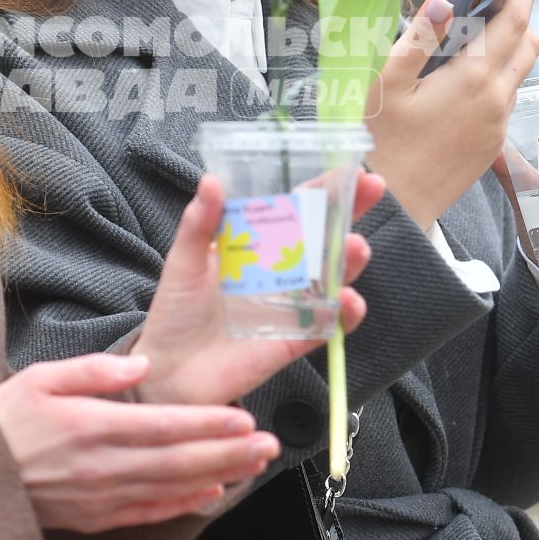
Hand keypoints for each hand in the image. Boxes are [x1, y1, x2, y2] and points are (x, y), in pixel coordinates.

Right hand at [0, 352, 277, 532]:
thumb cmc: (1, 422)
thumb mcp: (39, 378)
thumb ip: (93, 370)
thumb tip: (140, 364)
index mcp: (88, 425)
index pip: (163, 425)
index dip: (208, 423)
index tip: (244, 417)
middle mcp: (101, 466)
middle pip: (178, 461)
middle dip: (229, 453)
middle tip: (270, 444)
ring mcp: (99, 498)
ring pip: (171, 488)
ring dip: (218, 476)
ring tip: (255, 466)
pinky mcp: (94, 519)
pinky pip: (148, 513)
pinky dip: (182, 504)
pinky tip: (209, 494)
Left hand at [132, 172, 380, 408]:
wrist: (167, 370)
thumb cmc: (175, 312)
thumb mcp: (183, 261)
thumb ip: (199, 224)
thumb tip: (212, 180)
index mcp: (258, 246)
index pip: (296, 210)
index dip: (323, 189)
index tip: (350, 169)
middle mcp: (281, 272)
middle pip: (324, 238)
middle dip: (350, 212)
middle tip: (371, 189)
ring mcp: (291, 306)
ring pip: (332, 279)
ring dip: (350, 262)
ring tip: (356, 246)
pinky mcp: (293, 341)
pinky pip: (326, 326)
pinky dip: (343, 314)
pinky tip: (348, 300)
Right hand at [364, 0, 538, 226]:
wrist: (396, 205)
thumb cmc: (382, 143)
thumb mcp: (387, 83)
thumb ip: (419, 37)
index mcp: (473, 78)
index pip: (512, 21)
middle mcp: (497, 99)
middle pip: (527, 44)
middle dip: (520, 14)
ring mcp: (499, 123)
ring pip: (519, 72)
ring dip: (510, 46)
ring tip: (478, 34)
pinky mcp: (494, 144)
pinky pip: (506, 98)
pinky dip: (497, 76)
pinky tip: (464, 78)